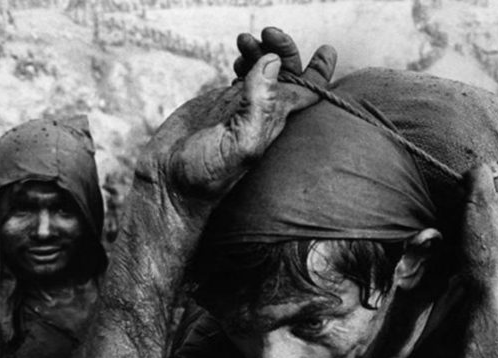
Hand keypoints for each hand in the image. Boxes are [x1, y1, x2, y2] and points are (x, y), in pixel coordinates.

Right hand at [134, 37, 336, 216]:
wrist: (170, 184)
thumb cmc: (207, 175)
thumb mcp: (240, 143)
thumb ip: (259, 104)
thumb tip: (273, 62)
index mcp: (276, 124)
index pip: (310, 94)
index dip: (321, 71)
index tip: (327, 49)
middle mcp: (264, 115)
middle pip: (287, 74)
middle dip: (283, 50)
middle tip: (268, 32)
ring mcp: (242, 108)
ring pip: (264, 71)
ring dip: (261, 51)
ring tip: (245, 39)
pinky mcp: (221, 104)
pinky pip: (243, 76)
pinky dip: (245, 60)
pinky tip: (239, 54)